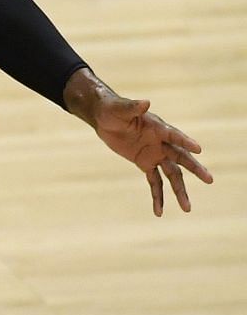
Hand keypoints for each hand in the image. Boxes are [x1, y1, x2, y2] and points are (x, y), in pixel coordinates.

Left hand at [76, 79, 212, 215]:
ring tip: (187, 208)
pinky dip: (158, 196)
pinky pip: (154, 182)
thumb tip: (145, 102)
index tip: (198, 149)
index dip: (185, 142)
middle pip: (181, 158)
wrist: (105, 118)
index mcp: (158, 128)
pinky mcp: (145, 163)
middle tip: (210, 180)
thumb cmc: (114, 109)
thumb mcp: (120, 108)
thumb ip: (133, 107)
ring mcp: (155, 154)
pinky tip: (160, 212)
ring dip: (179, 191)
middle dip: (195, 169)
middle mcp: (161, 143)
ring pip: (172, 175)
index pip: (174, 136)